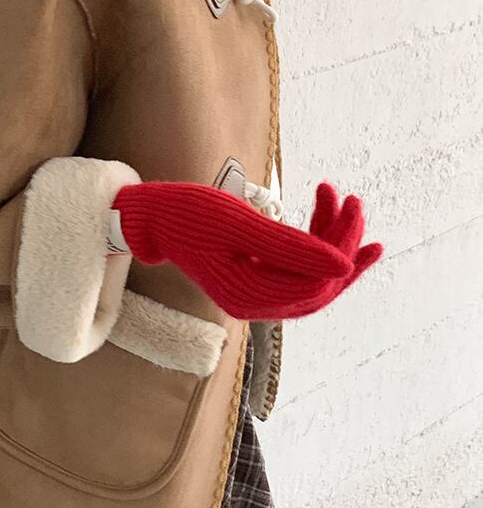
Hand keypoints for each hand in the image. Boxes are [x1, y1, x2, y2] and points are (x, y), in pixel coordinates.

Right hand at [111, 179, 381, 320]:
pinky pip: (297, 273)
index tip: (349, 203)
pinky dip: (316, 248)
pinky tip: (331, 221)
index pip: (315, 283)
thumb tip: (343, 265)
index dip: (340, 247)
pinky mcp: (254, 282)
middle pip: (320, 286)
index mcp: (248, 296)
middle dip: (343, 244)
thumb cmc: (188, 214)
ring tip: (345, 203)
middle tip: (354, 202)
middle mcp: (254, 305)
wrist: (154, 217)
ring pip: (312, 280)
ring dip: (333, 242)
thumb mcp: (240, 223)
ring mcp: (254, 297)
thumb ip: (292, 247)